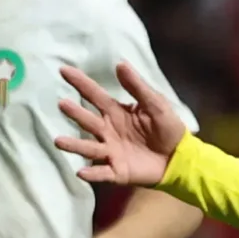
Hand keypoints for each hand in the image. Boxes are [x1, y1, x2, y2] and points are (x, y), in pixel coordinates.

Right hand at [56, 61, 188, 187]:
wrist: (180, 158)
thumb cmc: (167, 128)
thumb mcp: (155, 104)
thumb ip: (137, 87)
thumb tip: (120, 64)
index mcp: (116, 113)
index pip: (94, 95)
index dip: (80, 82)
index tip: (63, 70)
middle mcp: (108, 131)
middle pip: (88, 121)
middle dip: (75, 113)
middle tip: (62, 104)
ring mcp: (111, 152)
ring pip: (89, 148)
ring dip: (74, 145)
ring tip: (59, 141)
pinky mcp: (118, 171)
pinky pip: (102, 173)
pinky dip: (92, 174)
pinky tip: (81, 172)